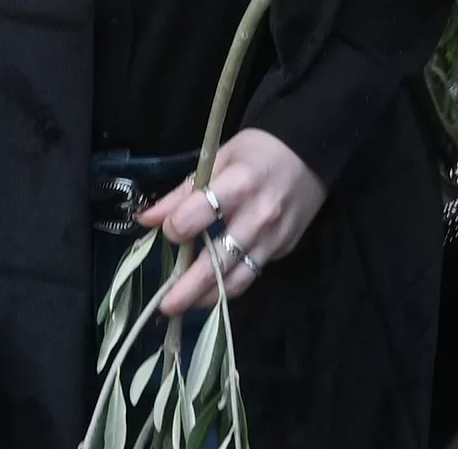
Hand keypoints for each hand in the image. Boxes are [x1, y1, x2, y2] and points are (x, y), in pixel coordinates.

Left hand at [142, 128, 325, 315]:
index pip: (198, 216)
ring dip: (208, 297)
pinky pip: (252, 274)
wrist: (311, 154)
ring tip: (186, 304)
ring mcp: (274, 238)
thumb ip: (182, 193)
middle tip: (166, 305)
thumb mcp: (218, 160)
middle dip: (187, 289)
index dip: (176, 228)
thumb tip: (146, 220)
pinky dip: (230, 284)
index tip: (169, 231)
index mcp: (238, 184)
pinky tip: (213, 288)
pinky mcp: (283, 249)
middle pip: (217, 262)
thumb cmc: (258, 151)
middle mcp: (258, 216)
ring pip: (237, 280)